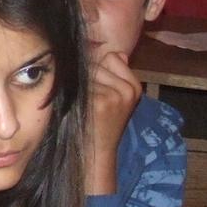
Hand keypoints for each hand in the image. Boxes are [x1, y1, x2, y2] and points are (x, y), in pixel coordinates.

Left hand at [87, 50, 142, 191]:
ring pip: (86, 72)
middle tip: (89, 99)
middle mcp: (128, 90)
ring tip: (84, 104)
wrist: (94, 154)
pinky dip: (72, 93)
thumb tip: (118, 53)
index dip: (98, 67)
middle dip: (88, 76)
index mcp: (134, 87)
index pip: (112, 56)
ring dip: (79, 84)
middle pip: (98, 62)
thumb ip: (117, 75)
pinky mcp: (100, 102)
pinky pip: (78, 83)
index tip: (96, 87)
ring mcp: (114, 96)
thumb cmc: (99, 123)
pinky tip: (78, 108)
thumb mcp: (116, 99)